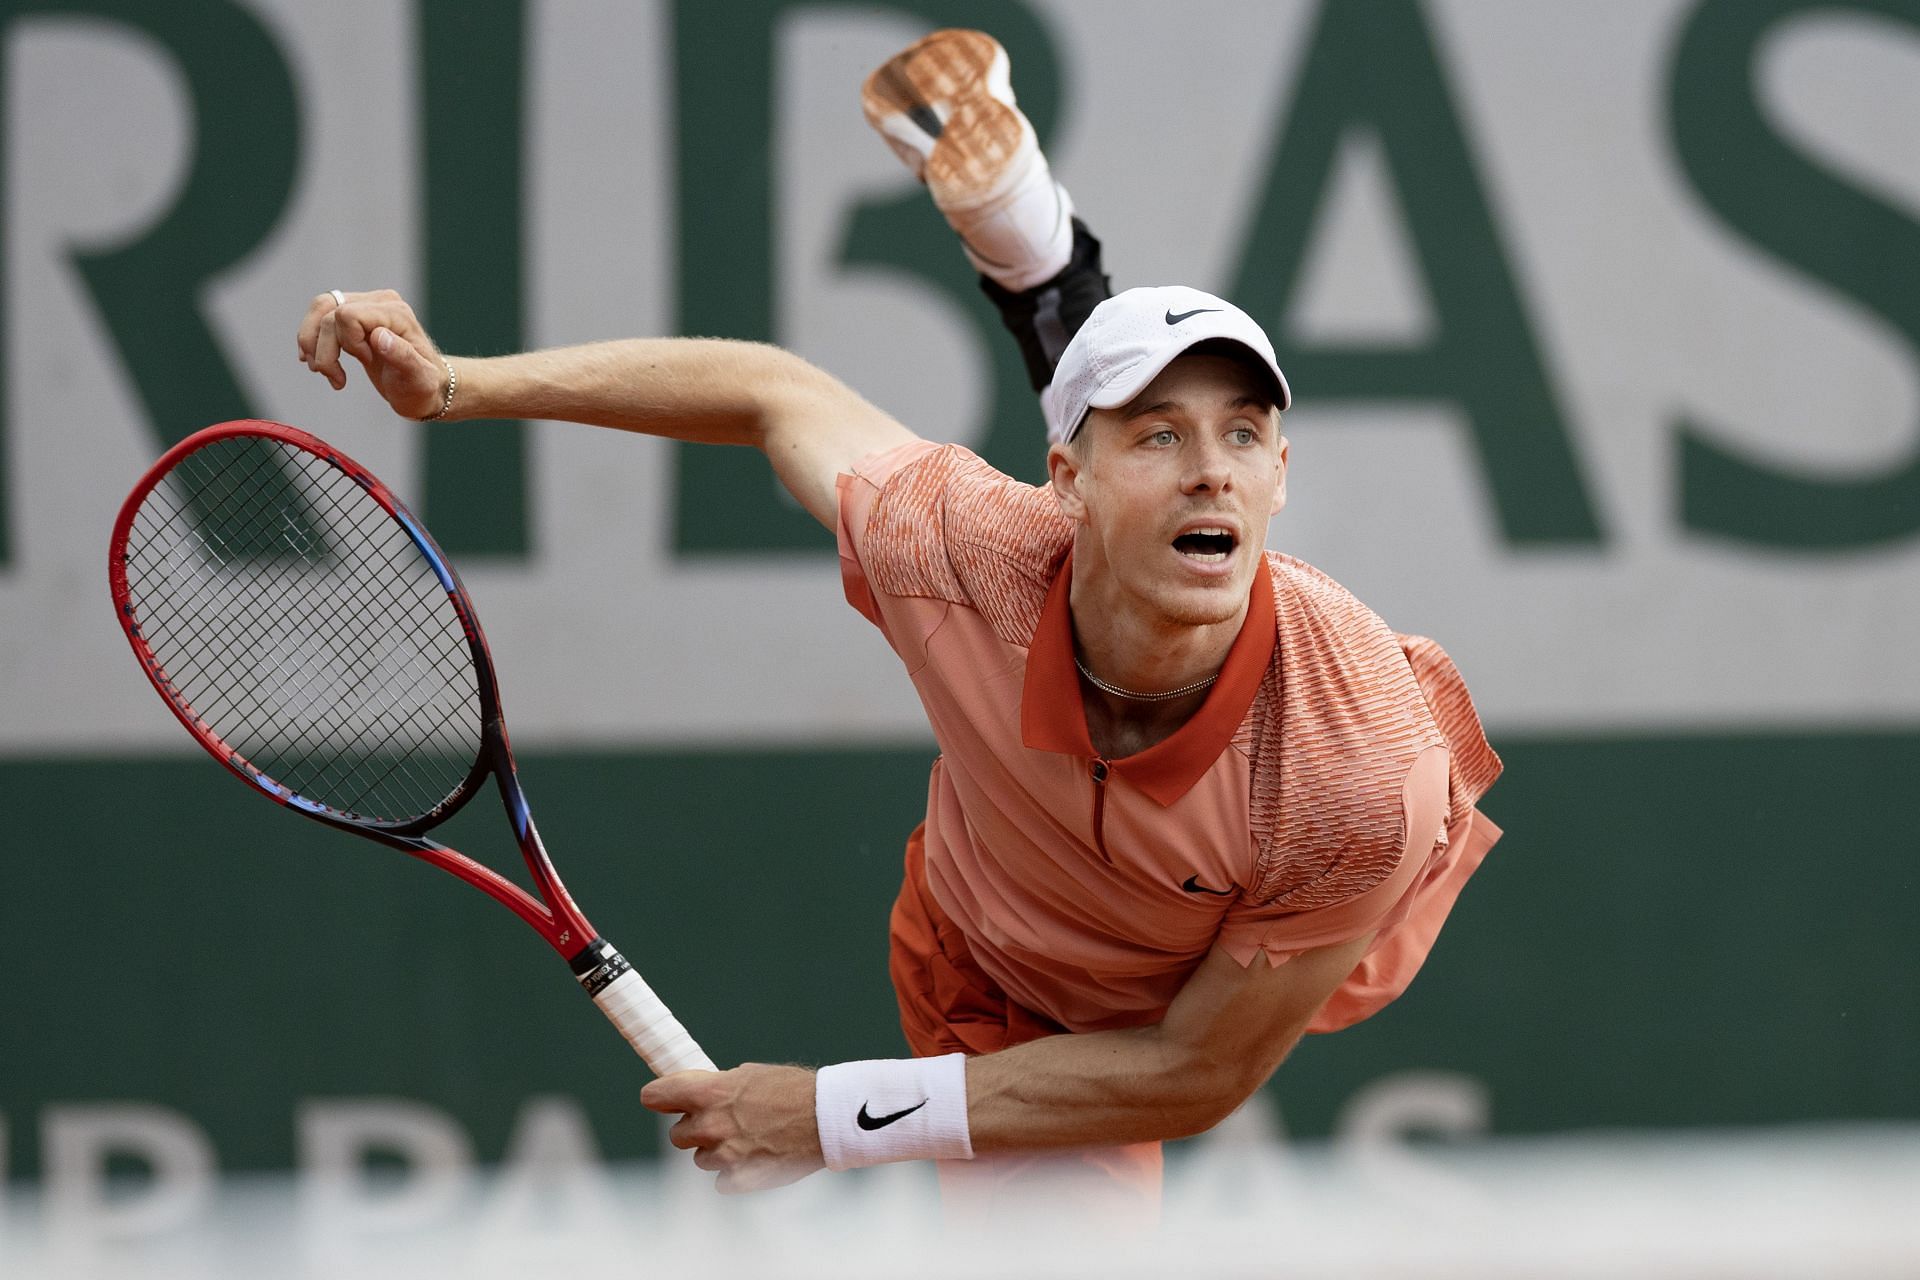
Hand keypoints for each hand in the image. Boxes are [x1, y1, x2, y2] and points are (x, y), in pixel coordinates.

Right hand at [296, 289, 448, 418]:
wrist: (424, 389)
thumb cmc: (423, 387)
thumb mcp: (418, 379)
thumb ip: (403, 356)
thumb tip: (379, 336)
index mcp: (396, 313)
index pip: (348, 315)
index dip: (349, 343)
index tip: (368, 361)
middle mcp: (380, 302)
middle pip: (327, 312)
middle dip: (325, 350)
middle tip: (339, 378)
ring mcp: (365, 306)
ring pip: (318, 311)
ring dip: (313, 346)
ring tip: (328, 374)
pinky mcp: (354, 316)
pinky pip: (320, 317)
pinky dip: (312, 342)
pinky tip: (321, 365)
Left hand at [641, 1063, 822, 1193]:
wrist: (827, 1119)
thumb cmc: (794, 1090)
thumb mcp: (750, 1075)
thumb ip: (718, 1086)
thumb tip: (699, 1094)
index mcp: (709, 1092)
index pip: (655, 1096)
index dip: (659, 1097)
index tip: (662, 1099)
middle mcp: (710, 1125)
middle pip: (677, 1134)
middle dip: (695, 1128)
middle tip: (721, 1120)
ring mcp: (723, 1155)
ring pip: (701, 1157)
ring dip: (717, 1149)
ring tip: (748, 1137)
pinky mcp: (737, 1179)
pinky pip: (722, 1178)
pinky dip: (735, 1171)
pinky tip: (757, 1156)